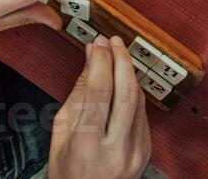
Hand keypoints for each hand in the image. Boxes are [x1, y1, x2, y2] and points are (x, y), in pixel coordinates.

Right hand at [48, 36, 151, 178]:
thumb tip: (91, 58)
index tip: (98, 43)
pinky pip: (142, 113)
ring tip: (117, 54)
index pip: (99, 93)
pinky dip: (132, 93)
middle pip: (126, 93)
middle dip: (121, 60)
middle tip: (113, 41)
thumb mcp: (60, 133)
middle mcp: (116, 150)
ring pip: (138, 101)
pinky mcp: (147, 151)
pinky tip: (123, 81)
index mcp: (88, 147)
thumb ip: (78, 94)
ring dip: (128, 73)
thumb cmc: (68, 172)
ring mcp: (136, 153)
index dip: (101, 62)